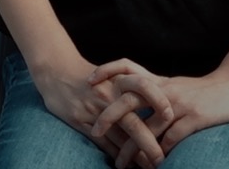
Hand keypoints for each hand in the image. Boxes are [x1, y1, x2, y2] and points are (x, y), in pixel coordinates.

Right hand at [28, 55, 160, 164]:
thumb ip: (133, 88)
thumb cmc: (90, 74)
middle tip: (163, 159)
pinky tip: (126, 164)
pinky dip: (117, 155)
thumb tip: (159, 109)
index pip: (144, 87)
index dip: (159, 101)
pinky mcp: (82, 121)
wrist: (56, 70)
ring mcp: (94, 110)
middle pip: (133, 122)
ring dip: (135, 155)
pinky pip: (103, 143)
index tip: (172, 118)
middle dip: (150, 143)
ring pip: (119, 138)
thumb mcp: (112, 75)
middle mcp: (108, 95)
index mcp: (119, 80)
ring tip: (149, 166)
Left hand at [90, 60, 228, 165]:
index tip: (90, 80)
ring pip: (148, 126)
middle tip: (95, 131)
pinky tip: (153, 164)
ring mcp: (180, 103)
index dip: (108, 70)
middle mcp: (166, 89)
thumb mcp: (176, 85)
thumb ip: (155, 91)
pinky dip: (160, 152)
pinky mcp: (195, 117)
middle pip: (130, 98)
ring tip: (121, 163)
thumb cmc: (204, 90)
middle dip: (110, 115)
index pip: (128, 67)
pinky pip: (172, 137)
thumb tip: (133, 101)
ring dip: (133, 148)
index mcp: (160, 81)